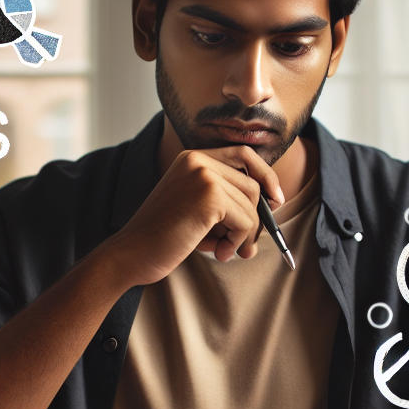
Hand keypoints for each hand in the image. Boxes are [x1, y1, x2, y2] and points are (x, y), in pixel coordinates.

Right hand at [103, 145, 283, 286]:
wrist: (132, 254)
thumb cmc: (164, 238)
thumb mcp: (196, 210)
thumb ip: (227, 201)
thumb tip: (272, 206)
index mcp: (192, 158)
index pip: (244, 154)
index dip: (265, 175)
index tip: (276, 200)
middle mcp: (198, 160)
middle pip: (253, 183)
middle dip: (256, 218)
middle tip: (245, 245)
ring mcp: (204, 176)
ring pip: (252, 204)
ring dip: (244, 234)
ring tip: (223, 250)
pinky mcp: (209, 197)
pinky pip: (246, 220)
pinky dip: (238, 241)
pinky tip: (218, 252)